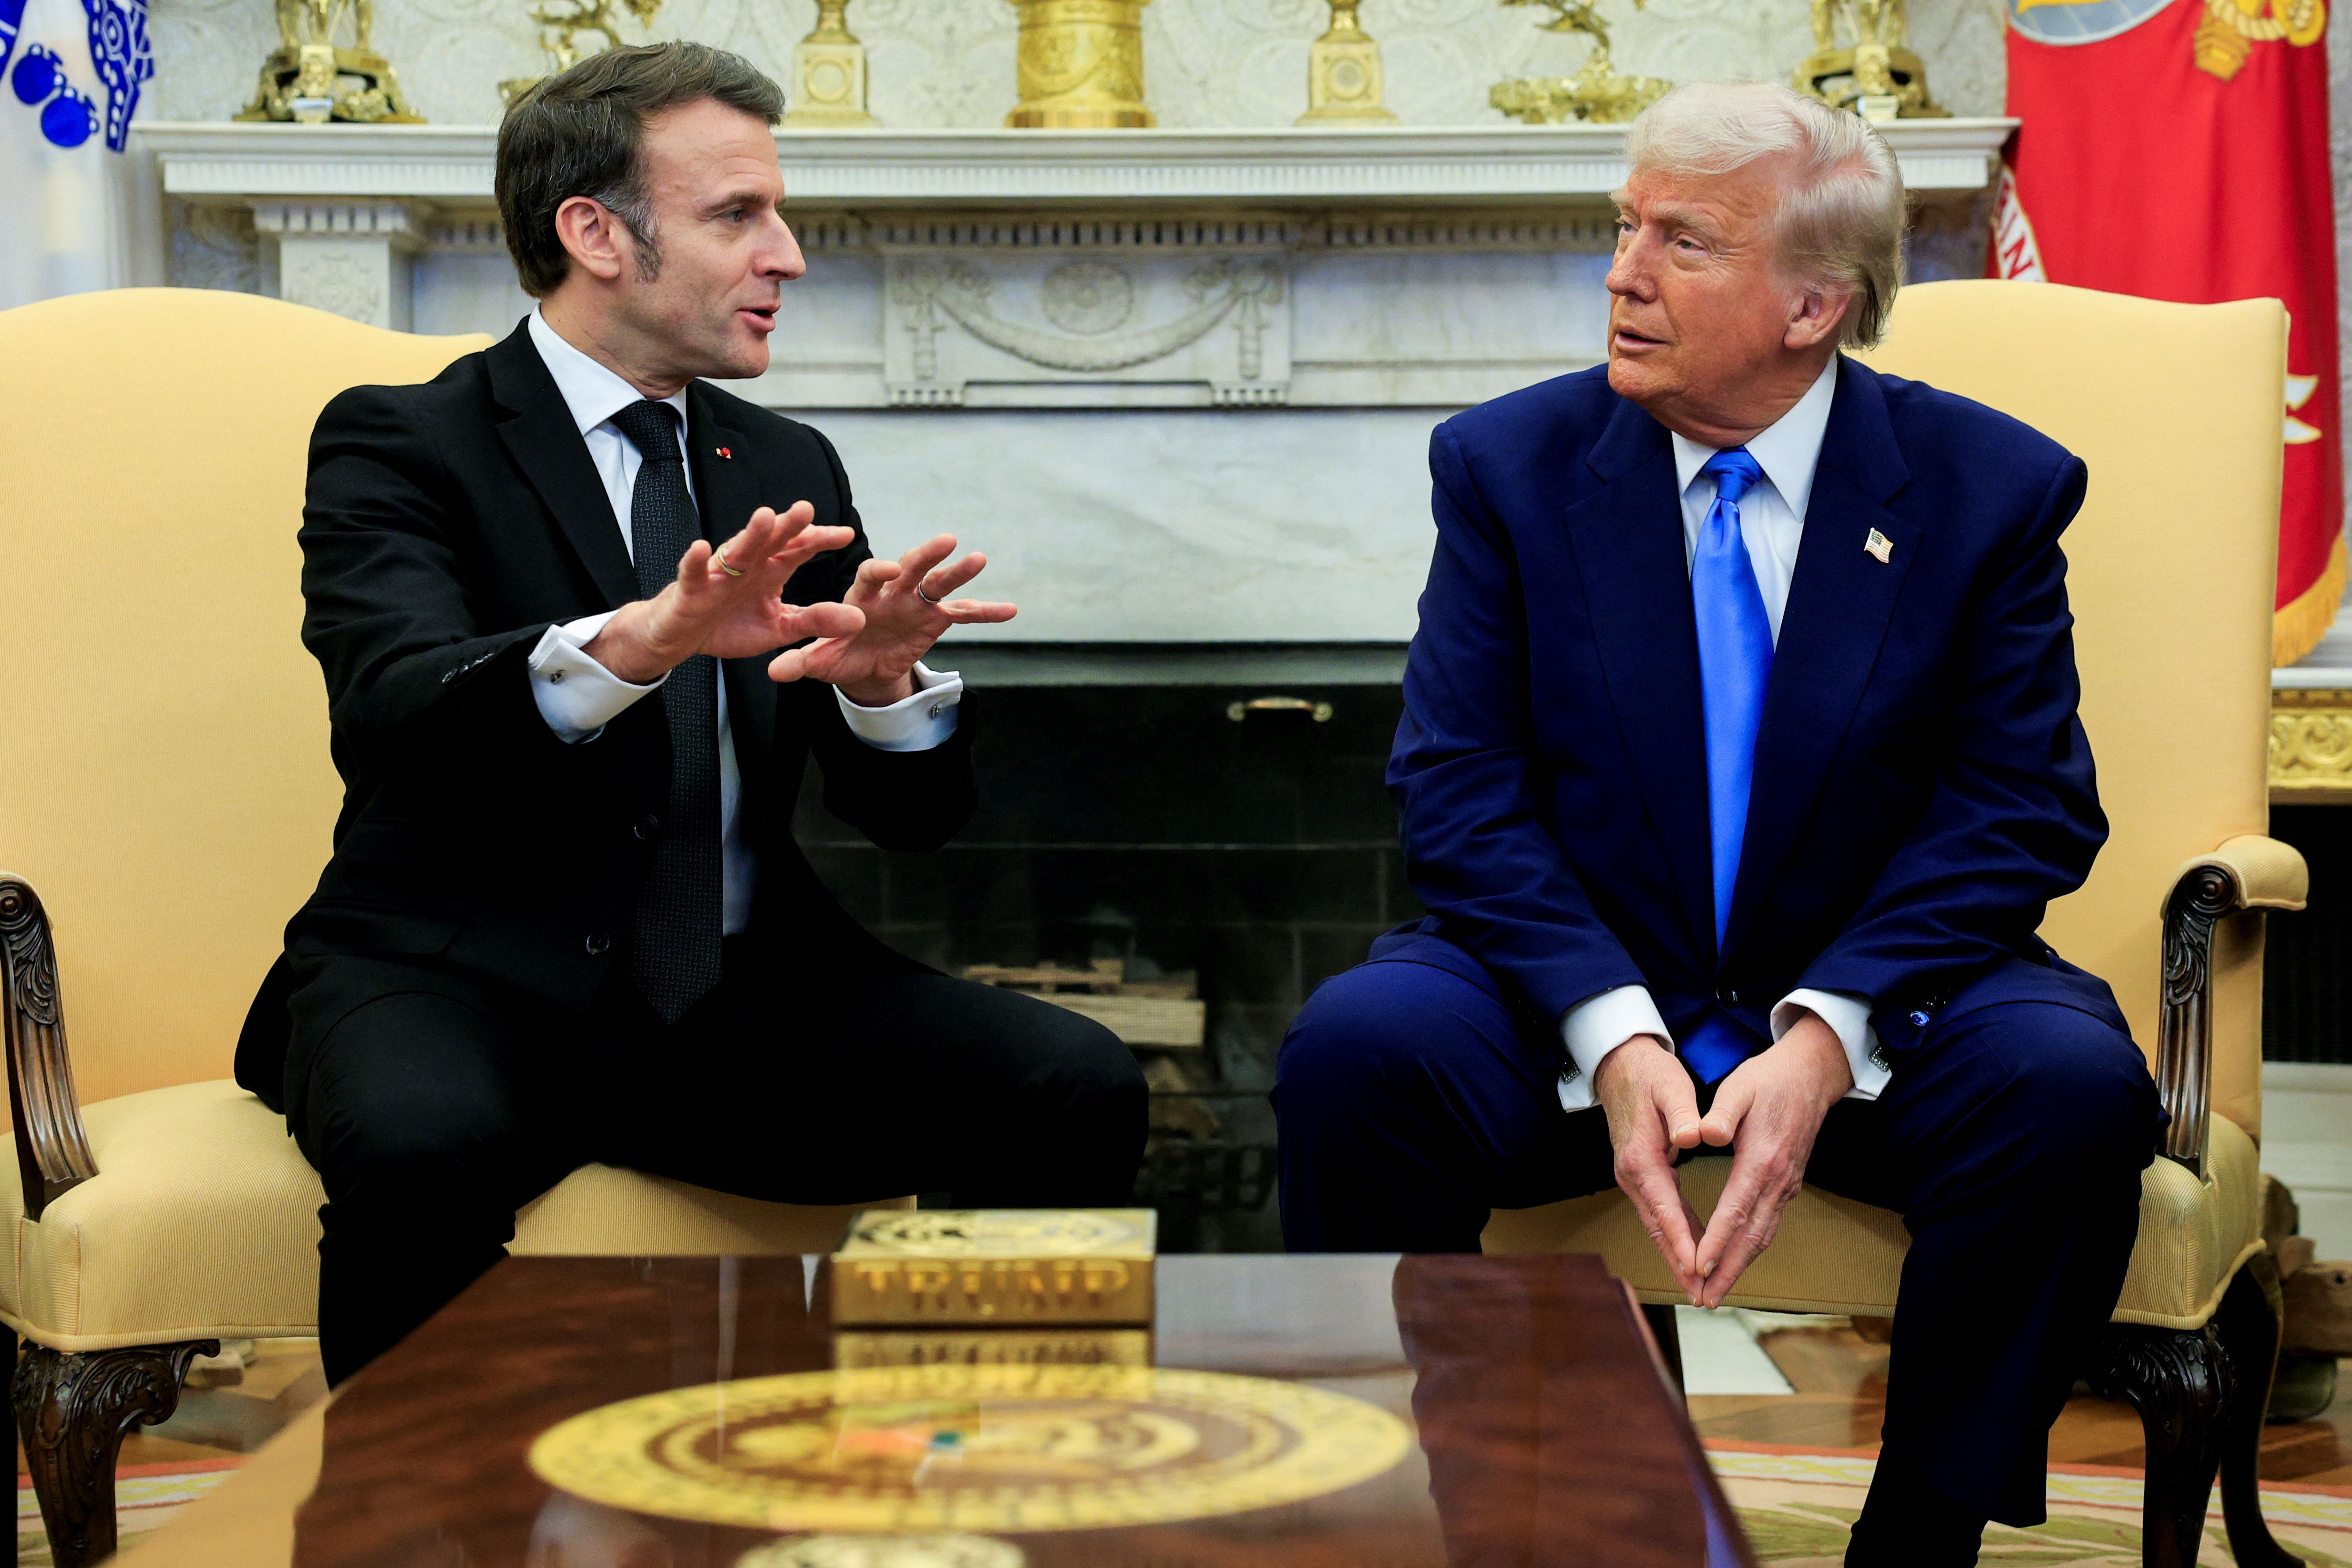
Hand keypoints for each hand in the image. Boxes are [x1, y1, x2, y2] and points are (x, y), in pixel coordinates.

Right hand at [582, 502, 859, 684]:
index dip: (820, 539)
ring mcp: (718, 575)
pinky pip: (692, 573)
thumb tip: (859, 619)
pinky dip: (694, 562)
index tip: (846, 535)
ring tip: (764, 517)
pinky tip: (700, 548)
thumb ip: (816, 621)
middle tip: (806, 509)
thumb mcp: (781, 628)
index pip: (799, 548)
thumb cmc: (730, 625)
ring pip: (736, 550)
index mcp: (770, 570)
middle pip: (771, 541)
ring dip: (749, 534)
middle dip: (788, 525)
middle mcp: (748, 566)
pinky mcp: (691, 590)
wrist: (683, 638)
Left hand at [768, 533, 1016, 705]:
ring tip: (979, 558)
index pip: (869, 576)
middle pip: (909, 568)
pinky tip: (1010, 609)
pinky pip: (963, 614)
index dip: (877, 572)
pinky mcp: (935, 620)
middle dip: (926, 555)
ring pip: (939, 583)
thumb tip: (775, 673)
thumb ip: (802, 662)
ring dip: (959, 572)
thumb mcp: (820, 661)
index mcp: (861, 596)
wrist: (862, 666)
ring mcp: (916, 603)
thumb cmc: (839, 654)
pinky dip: (985, 611)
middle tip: (946, 540)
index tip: (886, 570)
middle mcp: (891, 593)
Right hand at [1594, 1036, 1708, 1301]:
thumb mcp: (1670, 1088)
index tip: (1698, 1267)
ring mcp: (1634, 1177)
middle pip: (1658, 1227)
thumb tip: (1693, 1137)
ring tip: (1698, 1286)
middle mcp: (1632, 1174)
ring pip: (1658, 1225)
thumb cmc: (1649, 1074)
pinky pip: (1661, 1212)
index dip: (1682, 1239)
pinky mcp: (1642, 1175)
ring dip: (1677, 1256)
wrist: (1620, 1065)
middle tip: (1700, 1295)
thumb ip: (1682, 1114)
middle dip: (1679, 1263)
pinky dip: (1675, 1235)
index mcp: (1641, 1157)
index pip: (1664, 1207)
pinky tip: (1692, 1251)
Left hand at [1687, 1011, 1852, 1307]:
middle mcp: (1778, 1180)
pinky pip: (1769, 1225)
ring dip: (1740, 1266)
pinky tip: (1736, 1262)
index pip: (1736, 1209)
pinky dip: (1751, 1249)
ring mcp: (1786, 1185)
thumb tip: (1704, 1134)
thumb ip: (1721, 1113)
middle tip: (1706, 1300)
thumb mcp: (1739, 1087)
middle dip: (1728, 1271)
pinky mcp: (1787, 1185)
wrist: (1811, 1076)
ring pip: (1763, 1236)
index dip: (1717, 1241)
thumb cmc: (1768, 1080)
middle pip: (1752, 1236)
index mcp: (1762, 1159)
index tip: (1699, 1266)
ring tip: (1717, 1292)